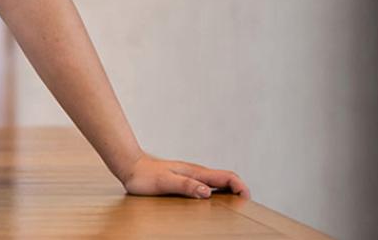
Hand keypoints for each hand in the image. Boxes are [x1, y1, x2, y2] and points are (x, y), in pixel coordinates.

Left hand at [119, 153, 250, 199]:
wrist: (130, 167)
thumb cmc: (144, 176)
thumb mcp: (165, 182)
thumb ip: (185, 185)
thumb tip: (207, 192)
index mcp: (196, 173)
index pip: (227, 177)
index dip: (241, 187)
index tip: (247, 199)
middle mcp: (197, 174)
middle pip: (226, 181)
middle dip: (240, 192)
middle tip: (246, 209)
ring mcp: (191, 178)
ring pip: (217, 185)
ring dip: (229, 195)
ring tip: (234, 211)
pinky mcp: (185, 182)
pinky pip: (206, 189)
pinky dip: (216, 196)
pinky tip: (211, 207)